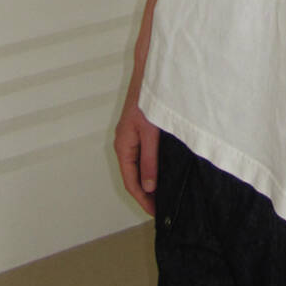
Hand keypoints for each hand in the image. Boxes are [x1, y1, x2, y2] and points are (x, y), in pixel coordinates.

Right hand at [114, 80, 158, 216]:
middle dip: (145, 194)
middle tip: (161, 208)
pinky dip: (149, 168)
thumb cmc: (148, 99)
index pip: (130, 181)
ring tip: (162, 195)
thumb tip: (149, 187)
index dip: (143, 199)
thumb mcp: (151, 133)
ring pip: (137, 166)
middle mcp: (124, 143)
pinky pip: (141, 156)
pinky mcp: (138, 131)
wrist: (149, 73)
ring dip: (147, 182)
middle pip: (132, 176)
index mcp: (123, 146)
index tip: (155, 212)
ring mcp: (130, 137)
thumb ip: (150, 160)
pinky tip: (160, 173)